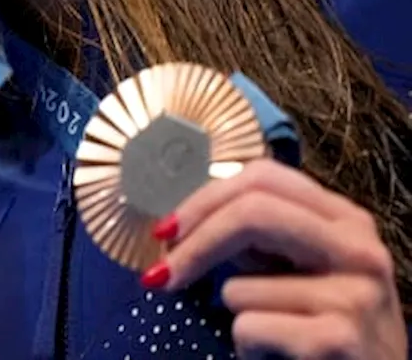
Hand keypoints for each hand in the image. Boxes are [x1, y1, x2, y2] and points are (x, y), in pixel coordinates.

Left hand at [143, 159, 404, 359]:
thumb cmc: (324, 328)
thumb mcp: (301, 268)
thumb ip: (259, 236)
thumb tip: (181, 222)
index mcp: (346, 220)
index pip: (263, 177)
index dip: (204, 199)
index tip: (166, 229)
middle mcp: (359, 249)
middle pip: (252, 211)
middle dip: (194, 242)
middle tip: (158, 274)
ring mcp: (356, 294)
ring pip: (239, 285)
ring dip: (234, 313)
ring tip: (269, 332)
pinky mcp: (340, 339)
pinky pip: (248, 327)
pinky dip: (246, 346)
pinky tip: (277, 355)